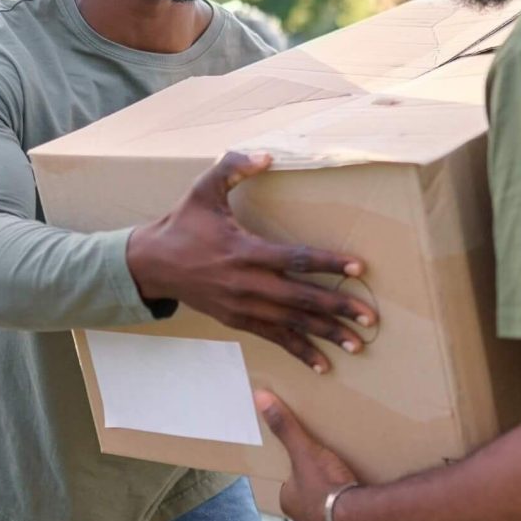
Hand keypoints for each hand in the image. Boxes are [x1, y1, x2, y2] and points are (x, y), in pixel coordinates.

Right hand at [127, 151, 374, 372]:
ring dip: (325, 333)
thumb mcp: (203, 189)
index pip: (294, 258)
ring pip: (291, 323)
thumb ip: (234, 167)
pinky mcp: (237, 320)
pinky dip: (300, 351)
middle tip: (370, 317)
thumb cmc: (182, 223)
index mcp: (243, 250)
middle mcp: (246, 283)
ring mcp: (242, 306)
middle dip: (337, 307)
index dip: (328, 263)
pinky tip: (323, 364)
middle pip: (300, 298)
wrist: (150, 264)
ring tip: (358, 345)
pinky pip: (274, 337)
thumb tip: (267, 156)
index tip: (359, 268)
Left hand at [254, 389, 358, 520]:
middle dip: (315, 480)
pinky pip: (343, 514)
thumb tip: (260, 399)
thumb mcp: (303, 451)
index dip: (294, 467)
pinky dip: (347, 504)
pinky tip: (357, 492)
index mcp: (288, 500)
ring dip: (332, 494)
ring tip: (343, 475)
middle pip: (306, 492)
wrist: (359, 518)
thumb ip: (284, 427)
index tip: (304, 455)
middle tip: (326, 463)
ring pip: (325, 505)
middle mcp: (302, 518)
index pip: (286, 480)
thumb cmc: (325, 486)